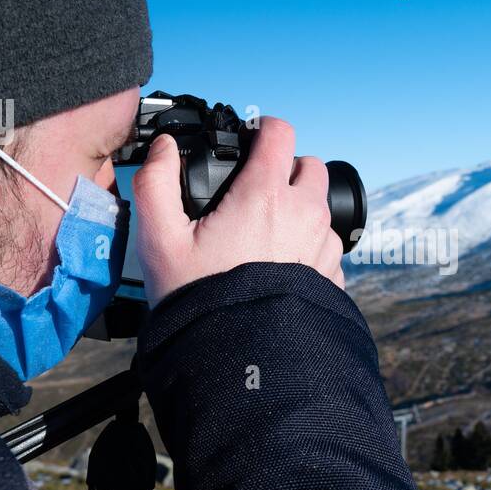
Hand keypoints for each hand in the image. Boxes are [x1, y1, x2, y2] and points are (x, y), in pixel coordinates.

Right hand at [132, 116, 344, 306]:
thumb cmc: (199, 298)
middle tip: (256, 192)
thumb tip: (165, 148)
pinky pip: (327, 245)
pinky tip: (280, 266)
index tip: (248, 142)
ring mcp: (324, 246)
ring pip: (321, 207)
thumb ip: (156, 183)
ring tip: (266, 235)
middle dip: (286, 169)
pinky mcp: (333, 276)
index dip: (262, 129)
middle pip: (309, 166)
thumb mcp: (160, 239)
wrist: (240, 360)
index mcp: (266, 194)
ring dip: (300, 210)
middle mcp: (305, 214)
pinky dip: (309, 245)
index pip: (280, 132)